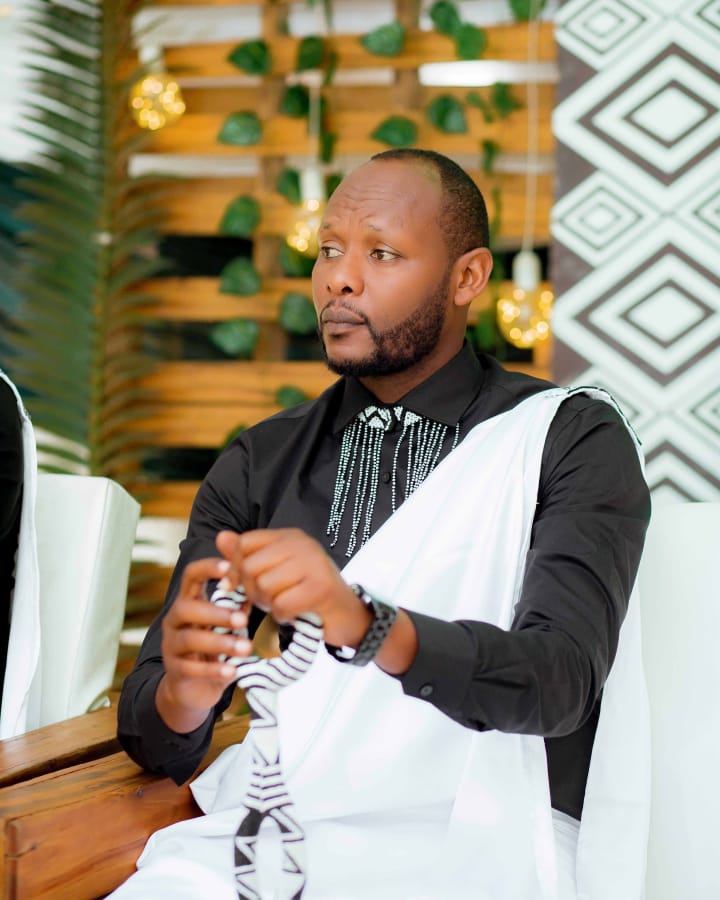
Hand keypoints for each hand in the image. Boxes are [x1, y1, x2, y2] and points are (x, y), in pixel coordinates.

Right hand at [157, 556, 251, 733]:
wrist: (192, 688)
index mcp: (189, 601)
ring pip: (190, 639)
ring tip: (246, 649)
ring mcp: (171, 645)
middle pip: (186, 608)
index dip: (207, 568)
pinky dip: (213, 670)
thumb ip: (238, 606)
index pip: (191, 576)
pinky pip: (189, 668)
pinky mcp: (174, 670)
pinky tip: (232, 671)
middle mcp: (175, 620)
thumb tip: (259, 588)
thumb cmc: (214, 648)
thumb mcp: (226, 625)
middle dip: (216, 613)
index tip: (228, 568)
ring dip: (220, 643)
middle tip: (244, 620)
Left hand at [216, 528, 371, 648]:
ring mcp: (314, 563)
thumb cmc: (309, 594)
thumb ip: (247, 555)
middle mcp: (302, 544)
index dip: (234, 568)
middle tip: (268, 600)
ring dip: (268, 604)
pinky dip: (282, 616)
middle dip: (252, 591)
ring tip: (283, 605)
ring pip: (264, 586)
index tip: (238, 586)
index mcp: (290, 536)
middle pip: (250, 566)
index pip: (245, 543)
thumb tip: (221, 537)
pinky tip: (293, 614)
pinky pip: (281, 605)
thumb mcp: (276, 572)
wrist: (349, 616)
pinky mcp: (321, 587)